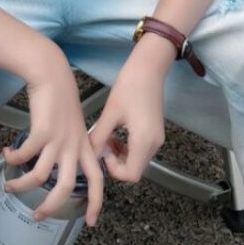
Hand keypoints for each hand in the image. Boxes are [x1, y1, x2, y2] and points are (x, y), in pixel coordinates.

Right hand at [1, 44, 104, 226]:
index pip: (97, 181)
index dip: (95, 203)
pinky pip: (25, 156)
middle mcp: (74, 148)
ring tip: (9, 187)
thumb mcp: (74, 129)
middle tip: (38, 216)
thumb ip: (72, 150)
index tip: (90, 221)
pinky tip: (7, 157)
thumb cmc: (61, 102)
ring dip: (22, 185)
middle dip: (51, 206)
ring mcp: (58, 140)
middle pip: (66, 187)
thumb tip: (59, 171)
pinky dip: (13, 160)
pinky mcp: (42, 132)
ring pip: (41, 176)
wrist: (52, 76)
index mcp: (85, 149)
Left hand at [87, 41, 170, 182]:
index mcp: (143, 140)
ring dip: (120, 156)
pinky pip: (139, 151)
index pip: (130, 175)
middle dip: (115, 163)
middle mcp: (154, 144)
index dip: (113, 170)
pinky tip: (116, 134)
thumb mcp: (110, 113)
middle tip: (101, 145)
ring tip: (107, 137)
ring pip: (136, 161)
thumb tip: (87, 155)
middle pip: (134, 170)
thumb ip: (98, 138)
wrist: (149, 69)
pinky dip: (126, 149)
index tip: (102, 152)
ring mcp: (156, 139)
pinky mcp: (154, 134)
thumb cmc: (129, 86)